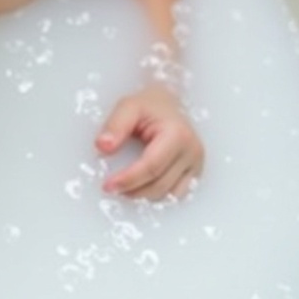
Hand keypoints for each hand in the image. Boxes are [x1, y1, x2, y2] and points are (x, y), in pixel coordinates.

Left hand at [95, 85, 203, 200]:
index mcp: (177, 135)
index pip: (151, 167)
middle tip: (111, 188)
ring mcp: (196, 164)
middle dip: (133, 190)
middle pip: (160, 184)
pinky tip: (141, 187)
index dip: (129, 179)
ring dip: (144, 196)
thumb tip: (102, 148)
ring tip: (124, 188)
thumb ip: (115, 126)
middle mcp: (192, 151)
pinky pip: (177, 194)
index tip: (108, 185)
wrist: (168, 102)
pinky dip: (157, 195)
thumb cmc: (148, 104)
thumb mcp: (128, 106)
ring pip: (169, 194)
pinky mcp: (196, 172)